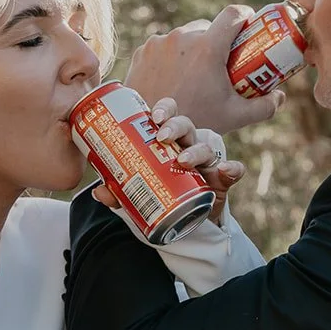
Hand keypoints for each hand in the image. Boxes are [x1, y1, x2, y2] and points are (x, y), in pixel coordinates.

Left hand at [92, 97, 245, 223]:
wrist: (185, 219)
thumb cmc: (159, 193)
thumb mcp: (138, 192)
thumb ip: (119, 192)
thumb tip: (99, 193)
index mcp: (167, 140)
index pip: (167, 115)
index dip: (163, 110)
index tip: (153, 117)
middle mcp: (188, 144)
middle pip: (186, 125)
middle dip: (175, 127)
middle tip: (162, 137)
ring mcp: (206, 161)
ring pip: (206, 146)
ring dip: (196, 150)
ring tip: (182, 160)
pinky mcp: (221, 180)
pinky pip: (231, 171)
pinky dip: (231, 170)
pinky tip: (226, 171)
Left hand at [123, 5, 287, 135]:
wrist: (148, 132)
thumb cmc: (193, 122)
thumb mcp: (234, 117)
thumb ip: (263, 107)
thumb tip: (280, 97)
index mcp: (208, 48)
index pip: (233, 14)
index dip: (244, 16)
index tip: (249, 25)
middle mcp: (183, 37)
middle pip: (208, 26)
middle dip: (217, 40)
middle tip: (222, 62)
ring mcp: (160, 42)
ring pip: (184, 36)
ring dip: (193, 48)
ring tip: (195, 75)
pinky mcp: (144, 50)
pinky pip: (164, 45)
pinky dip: (172, 56)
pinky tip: (174, 77)